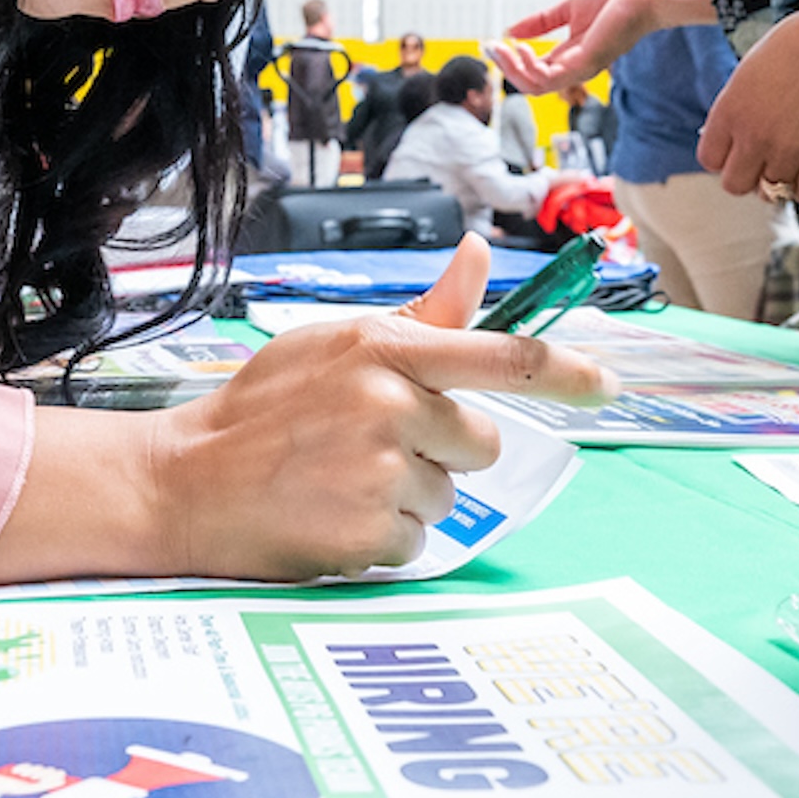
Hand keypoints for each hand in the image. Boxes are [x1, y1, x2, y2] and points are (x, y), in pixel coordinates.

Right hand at [144, 236, 613, 581]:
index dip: (567, 371)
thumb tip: (480, 255)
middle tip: (372, 447)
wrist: (187, 478)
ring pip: (450, 496)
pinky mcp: (369, 531)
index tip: (611, 386)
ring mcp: (381, 471)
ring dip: (409, 495)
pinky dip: (384, 536)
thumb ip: (423, 314)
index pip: (502, 358)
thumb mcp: (337, 343)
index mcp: (386, 349)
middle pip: (482, 442)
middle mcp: (391, 404)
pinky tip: (333, 513)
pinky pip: (418, 541)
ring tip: (341, 479)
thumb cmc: (265, 406)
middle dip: (443, 451)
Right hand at [491, 0, 710, 94]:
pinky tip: (521, 47)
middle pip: (532, 85)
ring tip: (503, 48)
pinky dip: (531, 67)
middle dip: (506, 69)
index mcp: (570, 56)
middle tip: (491, 48)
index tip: (491, 43)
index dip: (509, 61)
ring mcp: (582, 68)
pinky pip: (551, 78)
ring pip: (538, 86)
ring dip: (514, 70)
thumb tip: (510, 31)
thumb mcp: (567, 10)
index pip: (534, 71)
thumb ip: (540, 23)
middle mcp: (575, 67)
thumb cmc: (615, 1)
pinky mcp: (588, 62)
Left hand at [696, 2, 798, 202]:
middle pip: (735, 184)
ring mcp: (786, 151)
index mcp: (728, 112)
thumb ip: (734, 112)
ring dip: (779, 178)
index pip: (709, 160)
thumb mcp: (745, 76)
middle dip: (747, 175)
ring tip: (791, 157)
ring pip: (771, 192)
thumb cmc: (793, 47)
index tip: (738, 151)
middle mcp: (752, 137)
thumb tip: (731, 141)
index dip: (724, 158)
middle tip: (762, 160)